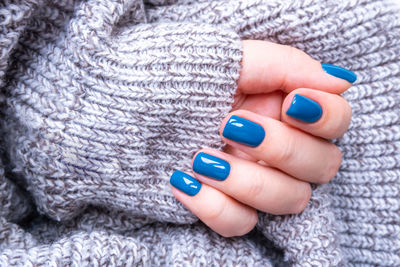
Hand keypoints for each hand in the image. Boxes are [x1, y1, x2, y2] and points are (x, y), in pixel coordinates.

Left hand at [170, 40, 354, 236]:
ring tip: (201, 156)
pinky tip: (184, 180)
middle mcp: (279, 148)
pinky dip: (213, 206)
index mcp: (285, 110)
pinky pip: (241, 223)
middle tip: (231, 125)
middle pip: (323, 166)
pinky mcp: (227, 204)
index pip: (337, 119)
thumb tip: (340, 80)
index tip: (290, 104)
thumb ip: (288, 66)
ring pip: (288, 199)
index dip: (325, 116)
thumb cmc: (183, 79)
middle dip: (280, 147)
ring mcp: (255, 179)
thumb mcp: (234, 60)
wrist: (131, 107)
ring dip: (244, 178)